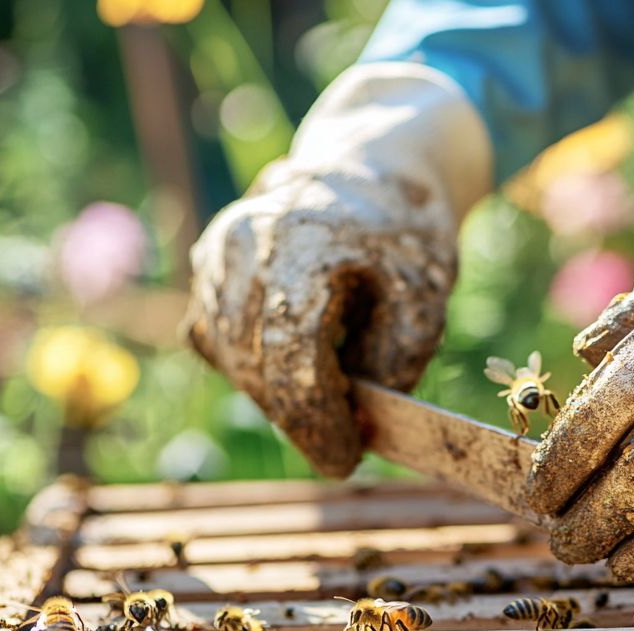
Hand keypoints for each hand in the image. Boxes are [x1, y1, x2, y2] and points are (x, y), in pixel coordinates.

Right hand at [185, 64, 490, 477]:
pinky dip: (255, 368)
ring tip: (335, 393)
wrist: (373, 165)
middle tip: (350, 439)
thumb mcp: (427, 296)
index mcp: (302, 245)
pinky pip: (217, 342)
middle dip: (304, 418)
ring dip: (280, 396)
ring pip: (233, 361)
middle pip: (258, 367)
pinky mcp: (206, 267)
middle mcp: (243, 246)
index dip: (317, 422)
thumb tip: (362, 422)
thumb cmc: (406, 233)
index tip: (345, 461)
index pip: (292, 358)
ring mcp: (216, 254)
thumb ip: (397, 361)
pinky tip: (302, 363)